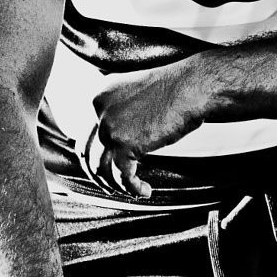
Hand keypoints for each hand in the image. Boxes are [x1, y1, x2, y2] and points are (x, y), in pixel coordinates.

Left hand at [85, 57, 211, 198]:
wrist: (192, 85)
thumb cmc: (174, 90)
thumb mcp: (135, 95)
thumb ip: (118, 112)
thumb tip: (114, 140)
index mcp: (100, 95)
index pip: (84, 133)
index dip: (91, 156)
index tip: (102, 168)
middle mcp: (99, 109)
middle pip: (88, 152)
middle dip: (99, 175)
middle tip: (112, 186)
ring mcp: (109, 125)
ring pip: (102, 168)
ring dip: (116, 185)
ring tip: (132, 190)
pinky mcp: (125, 143)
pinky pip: (123, 176)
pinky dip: (133, 188)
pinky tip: (145, 191)